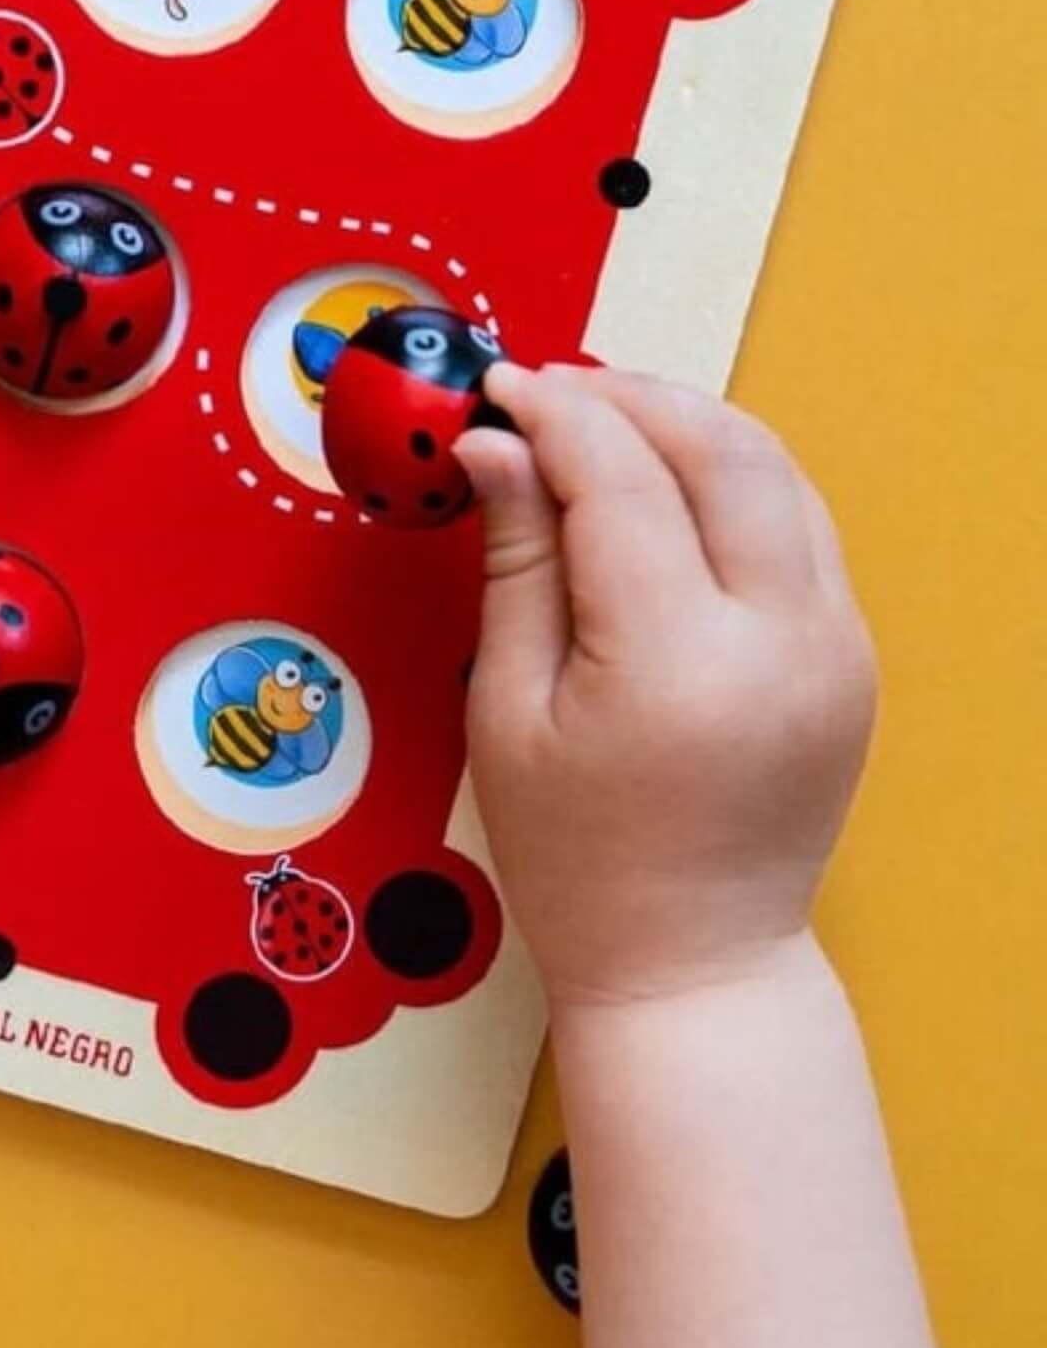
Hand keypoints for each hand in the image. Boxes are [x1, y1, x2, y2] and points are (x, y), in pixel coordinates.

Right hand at [452, 364, 875, 1007]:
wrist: (692, 958)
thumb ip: (516, 562)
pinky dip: (731, 479)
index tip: (496, 388)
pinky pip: (798, 525)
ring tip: (603, 417)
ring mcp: (835, 645)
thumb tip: (496, 444)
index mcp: (679, 662)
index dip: (553, 413)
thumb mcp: (508, 708)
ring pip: (777, 472)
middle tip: (549, 388)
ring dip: (689, 423)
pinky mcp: (851, 654)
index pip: (621, 478)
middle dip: (630, 395)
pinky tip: (663, 483)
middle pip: (722, 450)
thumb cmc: (576, 855)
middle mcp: (781, 640)